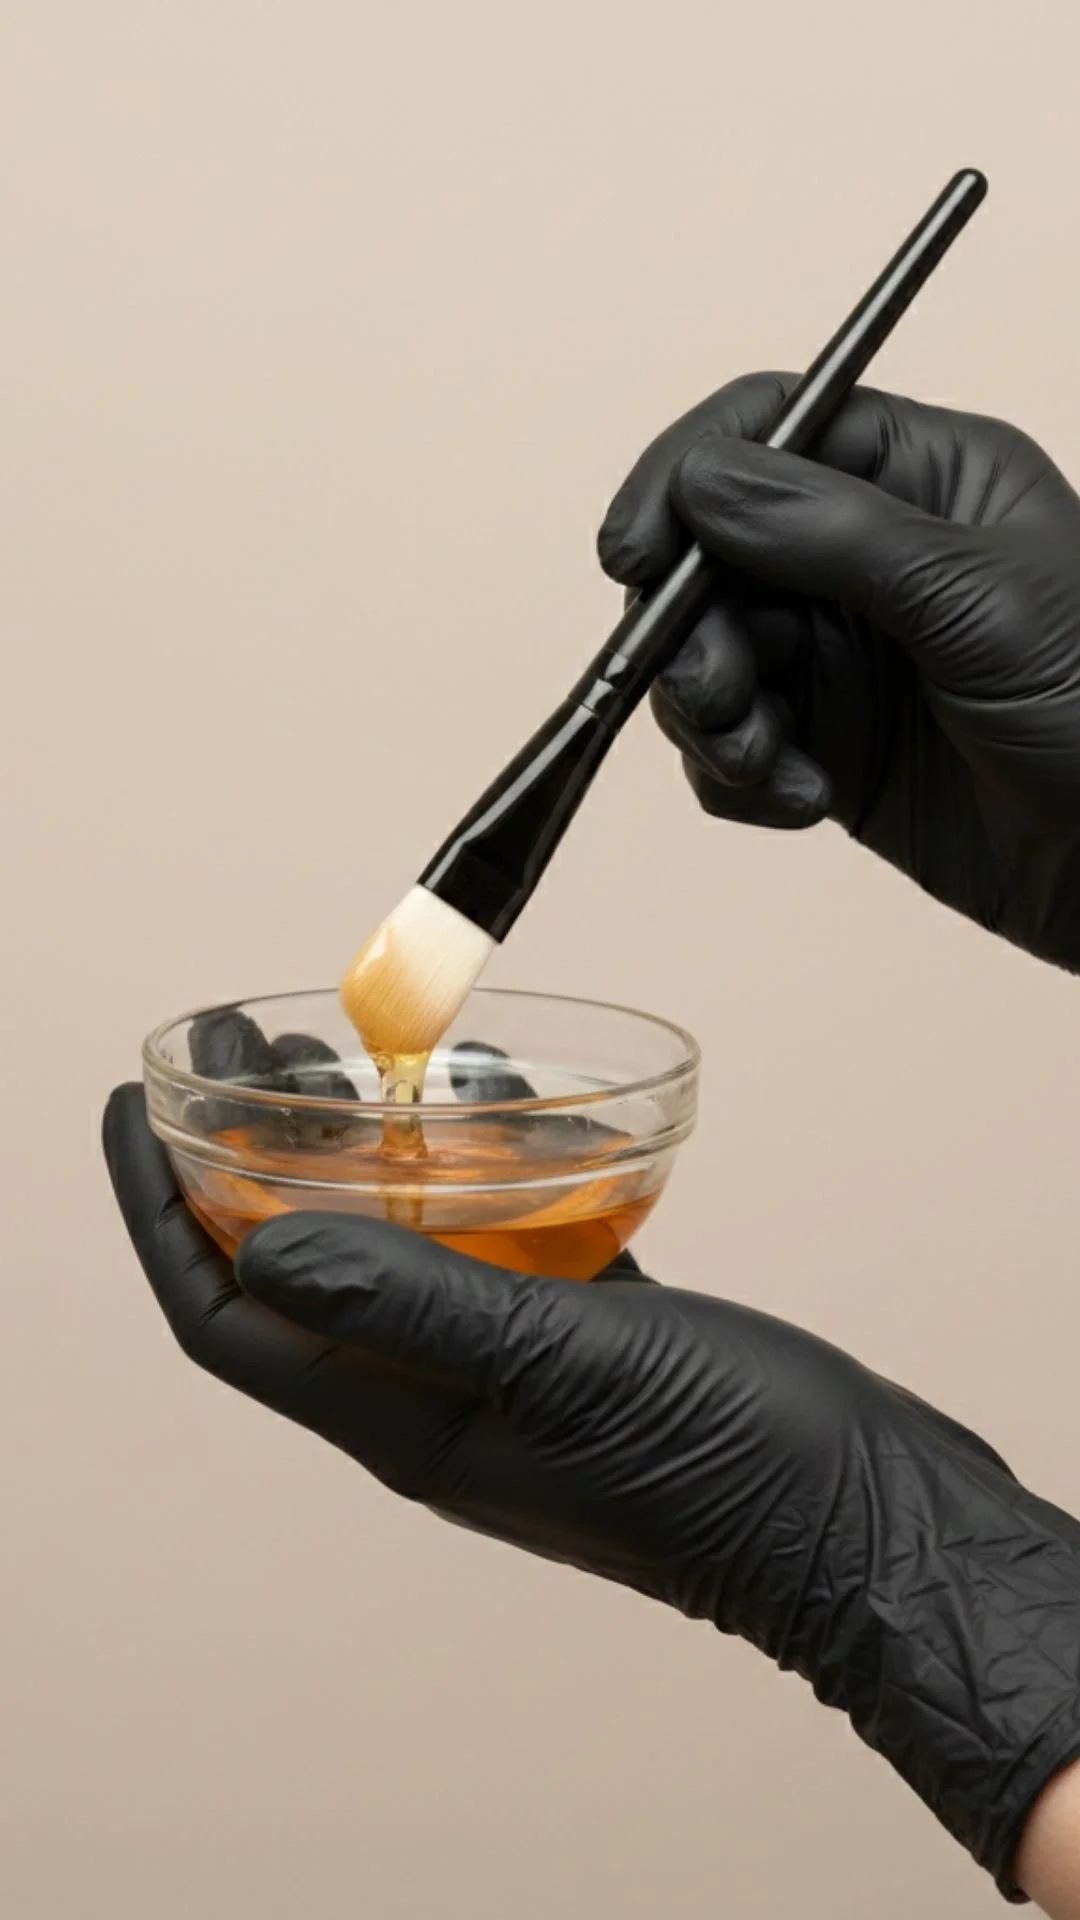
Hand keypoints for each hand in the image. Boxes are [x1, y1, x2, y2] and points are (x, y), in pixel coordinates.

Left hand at [105, 1083, 1079, 1900]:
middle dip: (249, 1157)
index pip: (228, 1310)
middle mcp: (433, 1394)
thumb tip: (262, 1244)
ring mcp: (507, 1367)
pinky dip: (470, 1170)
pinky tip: (489, 1107)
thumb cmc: (723, 1467)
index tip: (129, 1101)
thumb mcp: (560, 1370)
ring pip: (395, 1245)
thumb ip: (416, 1301)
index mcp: (399, 1415)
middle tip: (243, 1045)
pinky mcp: (580, 1337)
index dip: (160, 1210)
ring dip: (358, 1154)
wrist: (863, 1524)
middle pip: (300, 1263)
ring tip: (348, 1056)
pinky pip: (489, 1241)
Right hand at [598, 375, 1079, 971]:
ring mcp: (840, 655)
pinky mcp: (824, 745)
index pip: (769, 429)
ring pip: (703, 656)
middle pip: (709, 554)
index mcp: (919, 478)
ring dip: (712, 716)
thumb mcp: (977, 601)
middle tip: (720, 695)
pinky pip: (727, 746)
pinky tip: (808, 802)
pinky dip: (740, 778)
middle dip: (691, 631)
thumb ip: (833, 533)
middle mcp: (865, 556)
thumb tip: (702, 482)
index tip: (635, 555)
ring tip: (768, 764)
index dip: (685, 479)